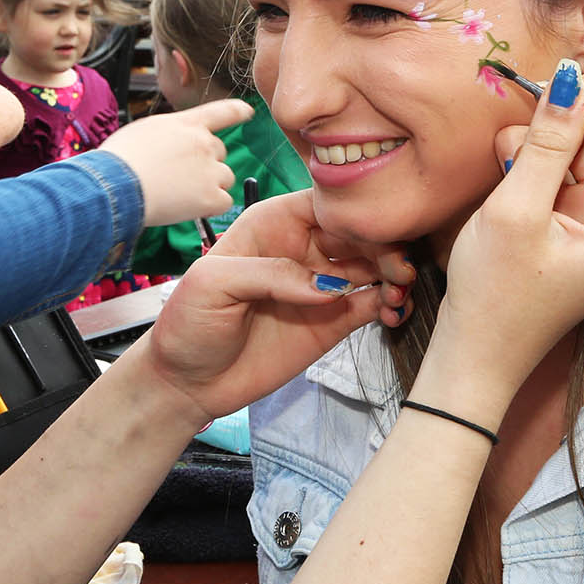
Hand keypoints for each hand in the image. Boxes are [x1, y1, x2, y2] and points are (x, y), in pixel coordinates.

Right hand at [96, 101, 250, 226]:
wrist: (116, 185)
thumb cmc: (120, 161)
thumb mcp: (144, 131)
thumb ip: (169, 135)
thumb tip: (174, 148)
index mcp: (187, 124)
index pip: (221, 112)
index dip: (238, 111)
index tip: (248, 111)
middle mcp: (203, 143)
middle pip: (220, 151)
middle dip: (206, 162)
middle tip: (180, 176)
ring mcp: (210, 170)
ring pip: (225, 177)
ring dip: (210, 185)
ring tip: (181, 193)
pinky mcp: (211, 197)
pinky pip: (224, 202)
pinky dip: (210, 207)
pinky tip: (189, 208)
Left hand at [132, 191, 416, 422]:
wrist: (186, 381)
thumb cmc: (187, 323)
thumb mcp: (211, 284)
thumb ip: (268, 273)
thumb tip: (326, 285)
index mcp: (273, 224)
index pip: (326, 202)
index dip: (355, 210)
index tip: (374, 229)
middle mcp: (303, 248)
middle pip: (359, 231)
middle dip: (385, 244)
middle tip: (396, 268)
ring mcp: (321, 286)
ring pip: (374, 266)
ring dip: (395, 274)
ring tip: (397, 293)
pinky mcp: (332, 322)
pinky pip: (372, 304)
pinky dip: (390, 304)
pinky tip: (392, 311)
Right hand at [436, 68, 583, 391]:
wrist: (474, 355)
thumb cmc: (499, 299)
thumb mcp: (516, 213)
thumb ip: (545, 143)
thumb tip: (568, 80)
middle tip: (544, 97)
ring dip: (555, 134)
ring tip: (510, 150)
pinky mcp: (571, 218)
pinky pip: (568, 168)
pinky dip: (539, 155)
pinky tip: (507, 165)